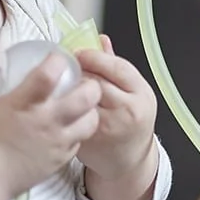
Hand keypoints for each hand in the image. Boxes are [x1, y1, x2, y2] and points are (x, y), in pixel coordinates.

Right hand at [0, 52, 100, 197]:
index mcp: (26, 103)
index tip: (57, 59)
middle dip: (90, 84)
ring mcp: (58, 141)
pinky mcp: (61, 159)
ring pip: (92, 121)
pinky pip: (80, 141)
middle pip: (87, 96)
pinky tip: (69, 129)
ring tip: (81, 107)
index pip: (51, 74)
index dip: (58, 61)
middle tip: (82, 82)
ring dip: (90, 110)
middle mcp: (48, 120)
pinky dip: (79, 132)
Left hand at [74, 35, 160, 183]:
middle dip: (79, 72)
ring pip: (81, 99)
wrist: (130, 160)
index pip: (117, 67)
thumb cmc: (131, 122)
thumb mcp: (133, 92)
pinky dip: (63, 108)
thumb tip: (99, 39)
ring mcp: (108, 127)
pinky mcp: (90, 140)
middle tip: (65, 66)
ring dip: (69, 89)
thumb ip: (115, 66)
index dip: (95, 56)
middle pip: (97, 82)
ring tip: (62, 83)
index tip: (79, 52)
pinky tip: (58, 103)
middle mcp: (128, 111)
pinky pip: (71, 117)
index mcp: (141, 94)